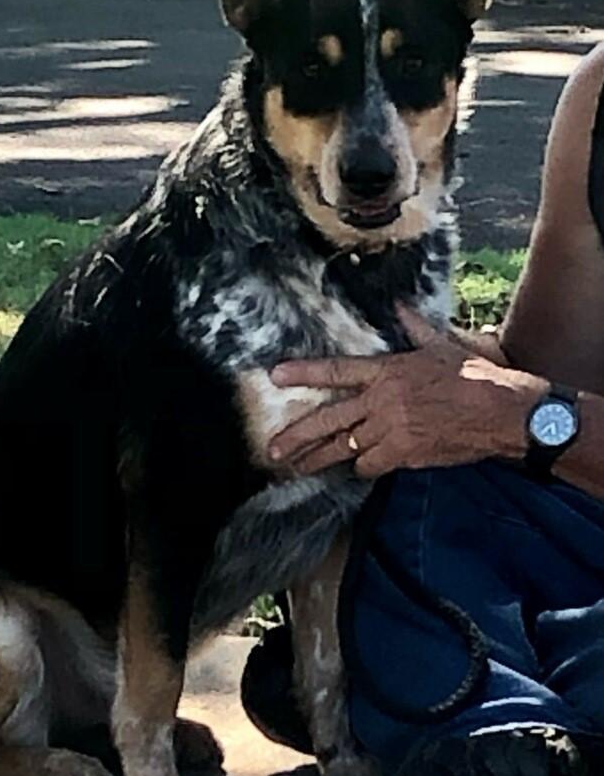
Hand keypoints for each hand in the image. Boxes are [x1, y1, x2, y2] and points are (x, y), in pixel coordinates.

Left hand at [269, 306, 545, 477]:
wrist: (502, 411)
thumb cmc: (474, 376)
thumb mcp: (442, 346)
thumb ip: (415, 328)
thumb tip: (402, 307)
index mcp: (387, 371)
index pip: (336, 371)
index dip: (304, 373)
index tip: (276, 376)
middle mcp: (382, 401)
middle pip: (329, 420)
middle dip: (297, 437)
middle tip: (273, 451)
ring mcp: (391, 430)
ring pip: (346, 448)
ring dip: (322, 459)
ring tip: (298, 468)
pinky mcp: (404, 454)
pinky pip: (370, 464)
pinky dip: (363, 466)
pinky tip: (357, 468)